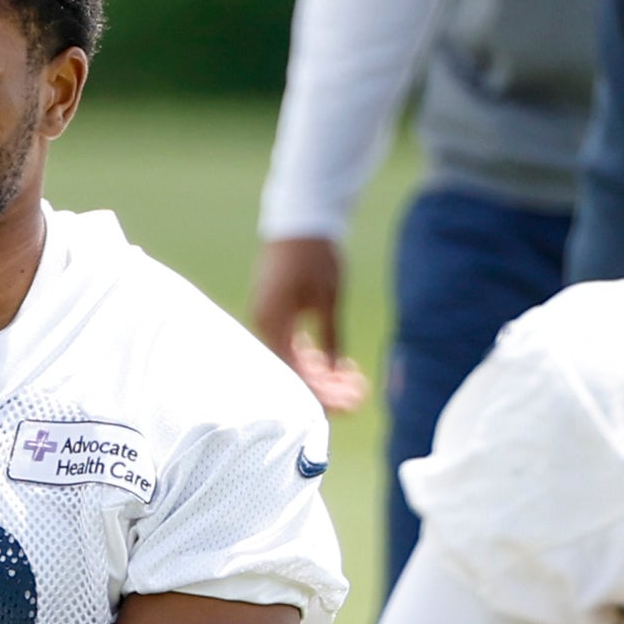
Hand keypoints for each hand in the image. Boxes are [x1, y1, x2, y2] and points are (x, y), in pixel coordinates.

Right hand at [247, 235, 368, 416]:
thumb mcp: (329, 299)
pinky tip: (334, 364)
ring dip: (321, 373)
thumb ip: (331, 337)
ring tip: (352, 379)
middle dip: (326, 386)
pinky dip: (311, 357)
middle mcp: (266, 326)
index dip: (323, 391)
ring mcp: (268, 320)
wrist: (300, 222)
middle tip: (358, 395)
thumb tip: (336, 371)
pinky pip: (290, 345)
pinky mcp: (275, 314)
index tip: (349, 401)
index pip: (296, 373)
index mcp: (275, 324)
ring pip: (293, 360)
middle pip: (293, 370)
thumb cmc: (315, 256)